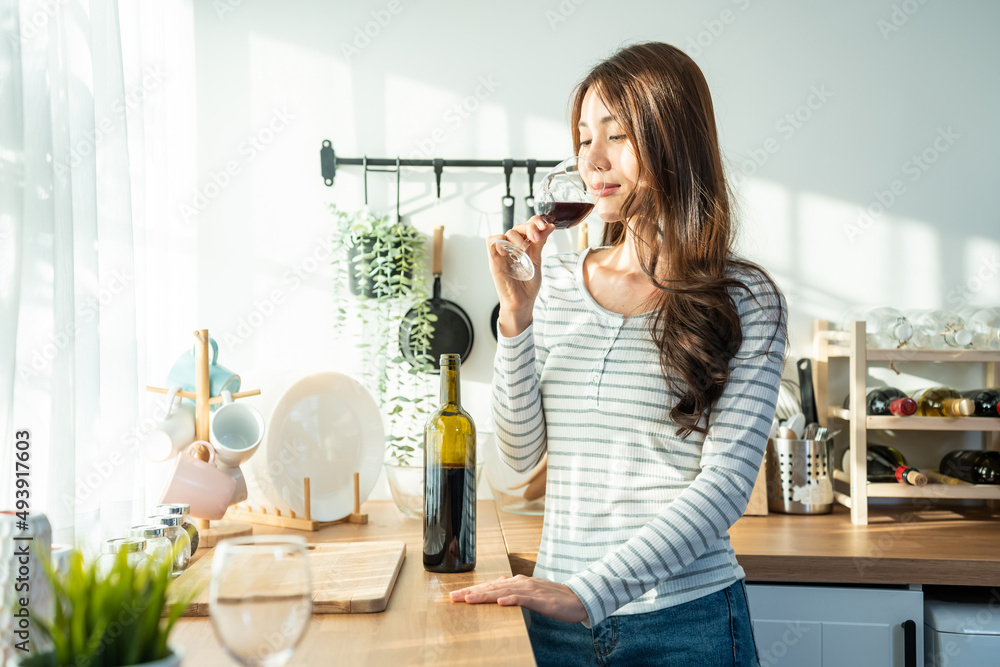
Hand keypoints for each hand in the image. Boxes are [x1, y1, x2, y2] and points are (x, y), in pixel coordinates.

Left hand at [448, 574, 587, 623]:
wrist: (577, 599)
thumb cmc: (553, 597)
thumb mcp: (530, 592)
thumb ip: (514, 589)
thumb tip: (497, 587)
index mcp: (517, 581)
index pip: (490, 586)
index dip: (472, 590)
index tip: (455, 595)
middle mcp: (521, 582)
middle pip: (492, 587)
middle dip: (471, 592)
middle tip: (453, 597)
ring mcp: (531, 590)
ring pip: (503, 591)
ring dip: (484, 595)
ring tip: (469, 599)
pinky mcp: (541, 599)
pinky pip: (523, 599)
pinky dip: (510, 599)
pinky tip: (499, 602)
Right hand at [486, 217, 555, 336]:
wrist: (522, 301)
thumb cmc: (528, 284)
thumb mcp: (537, 261)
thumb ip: (540, 243)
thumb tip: (549, 227)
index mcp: (524, 245)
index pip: (528, 225)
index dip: (535, 221)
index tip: (546, 226)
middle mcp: (513, 246)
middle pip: (517, 226)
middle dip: (529, 228)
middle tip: (536, 237)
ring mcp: (503, 252)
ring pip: (506, 232)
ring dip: (517, 237)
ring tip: (524, 249)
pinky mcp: (494, 259)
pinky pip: (492, 242)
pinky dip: (500, 242)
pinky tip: (509, 251)